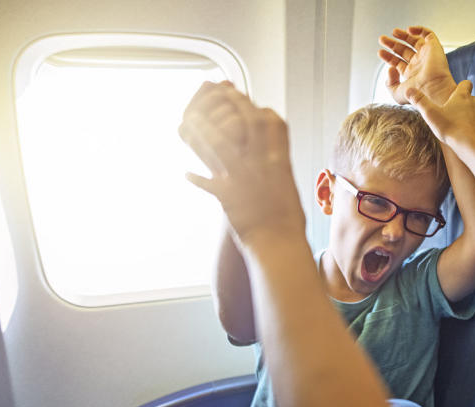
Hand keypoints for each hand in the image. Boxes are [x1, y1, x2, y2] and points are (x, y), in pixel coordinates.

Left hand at [178, 87, 304, 244]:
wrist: (280, 243)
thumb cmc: (288, 222)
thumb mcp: (288, 189)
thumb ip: (277, 173)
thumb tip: (273, 166)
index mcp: (280, 162)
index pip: (272, 124)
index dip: (259, 109)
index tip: (250, 102)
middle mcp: (261, 164)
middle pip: (244, 123)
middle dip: (231, 105)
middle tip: (220, 94)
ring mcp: (242, 177)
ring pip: (219, 143)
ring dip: (203, 129)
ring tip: (190, 120)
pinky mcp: (227, 194)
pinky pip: (207, 181)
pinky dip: (195, 178)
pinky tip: (186, 174)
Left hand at [378, 26, 455, 104]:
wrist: (432, 90)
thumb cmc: (416, 94)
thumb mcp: (396, 94)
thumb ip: (389, 84)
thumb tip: (390, 68)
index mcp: (410, 74)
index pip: (397, 62)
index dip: (388, 56)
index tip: (380, 52)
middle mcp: (419, 64)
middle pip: (403, 50)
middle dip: (392, 44)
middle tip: (382, 39)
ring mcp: (426, 55)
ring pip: (414, 41)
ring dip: (403, 35)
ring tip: (393, 32)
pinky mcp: (434, 47)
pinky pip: (428, 34)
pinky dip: (419, 30)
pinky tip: (409, 30)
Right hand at [407, 80, 474, 146]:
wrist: (471, 146)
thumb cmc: (450, 129)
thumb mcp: (430, 114)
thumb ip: (419, 101)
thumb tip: (409, 89)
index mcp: (462, 96)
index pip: (465, 84)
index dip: (462, 87)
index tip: (457, 93)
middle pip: (473, 100)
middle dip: (467, 106)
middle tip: (457, 116)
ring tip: (466, 129)